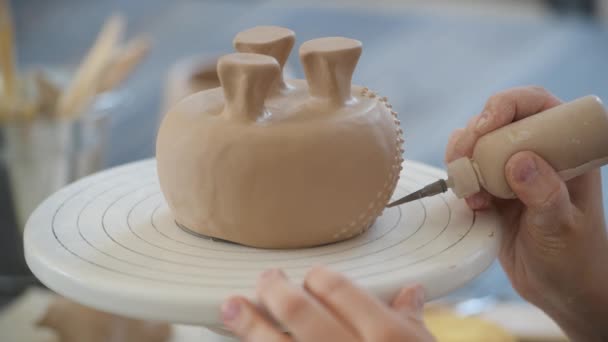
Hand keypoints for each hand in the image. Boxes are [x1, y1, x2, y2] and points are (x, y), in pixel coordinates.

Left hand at [221, 267, 435, 341]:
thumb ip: (411, 322)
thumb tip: (411, 292)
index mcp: (387, 338)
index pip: (339, 290)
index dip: (319, 278)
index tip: (311, 277)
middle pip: (299, 311)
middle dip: (276, 290)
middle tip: (267, 280)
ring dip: (250, 324)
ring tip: (233, 307)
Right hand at [445, 86, 607, 340]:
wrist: (560, 292)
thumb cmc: (574, 259)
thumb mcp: (562, 228)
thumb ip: (545, 194)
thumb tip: (520, 160)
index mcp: (568, 152)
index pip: (537, 106)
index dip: (507, 104)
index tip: (485, 125)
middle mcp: (539, 154)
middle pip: (497, 120)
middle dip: (474, 133)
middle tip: (464, 157)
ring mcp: (513, 172)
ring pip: (477, 144)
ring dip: (462, 158)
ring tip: (469, 189)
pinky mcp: (493, 191)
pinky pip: (467, 172)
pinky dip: (460, 181)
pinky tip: (471, 203)